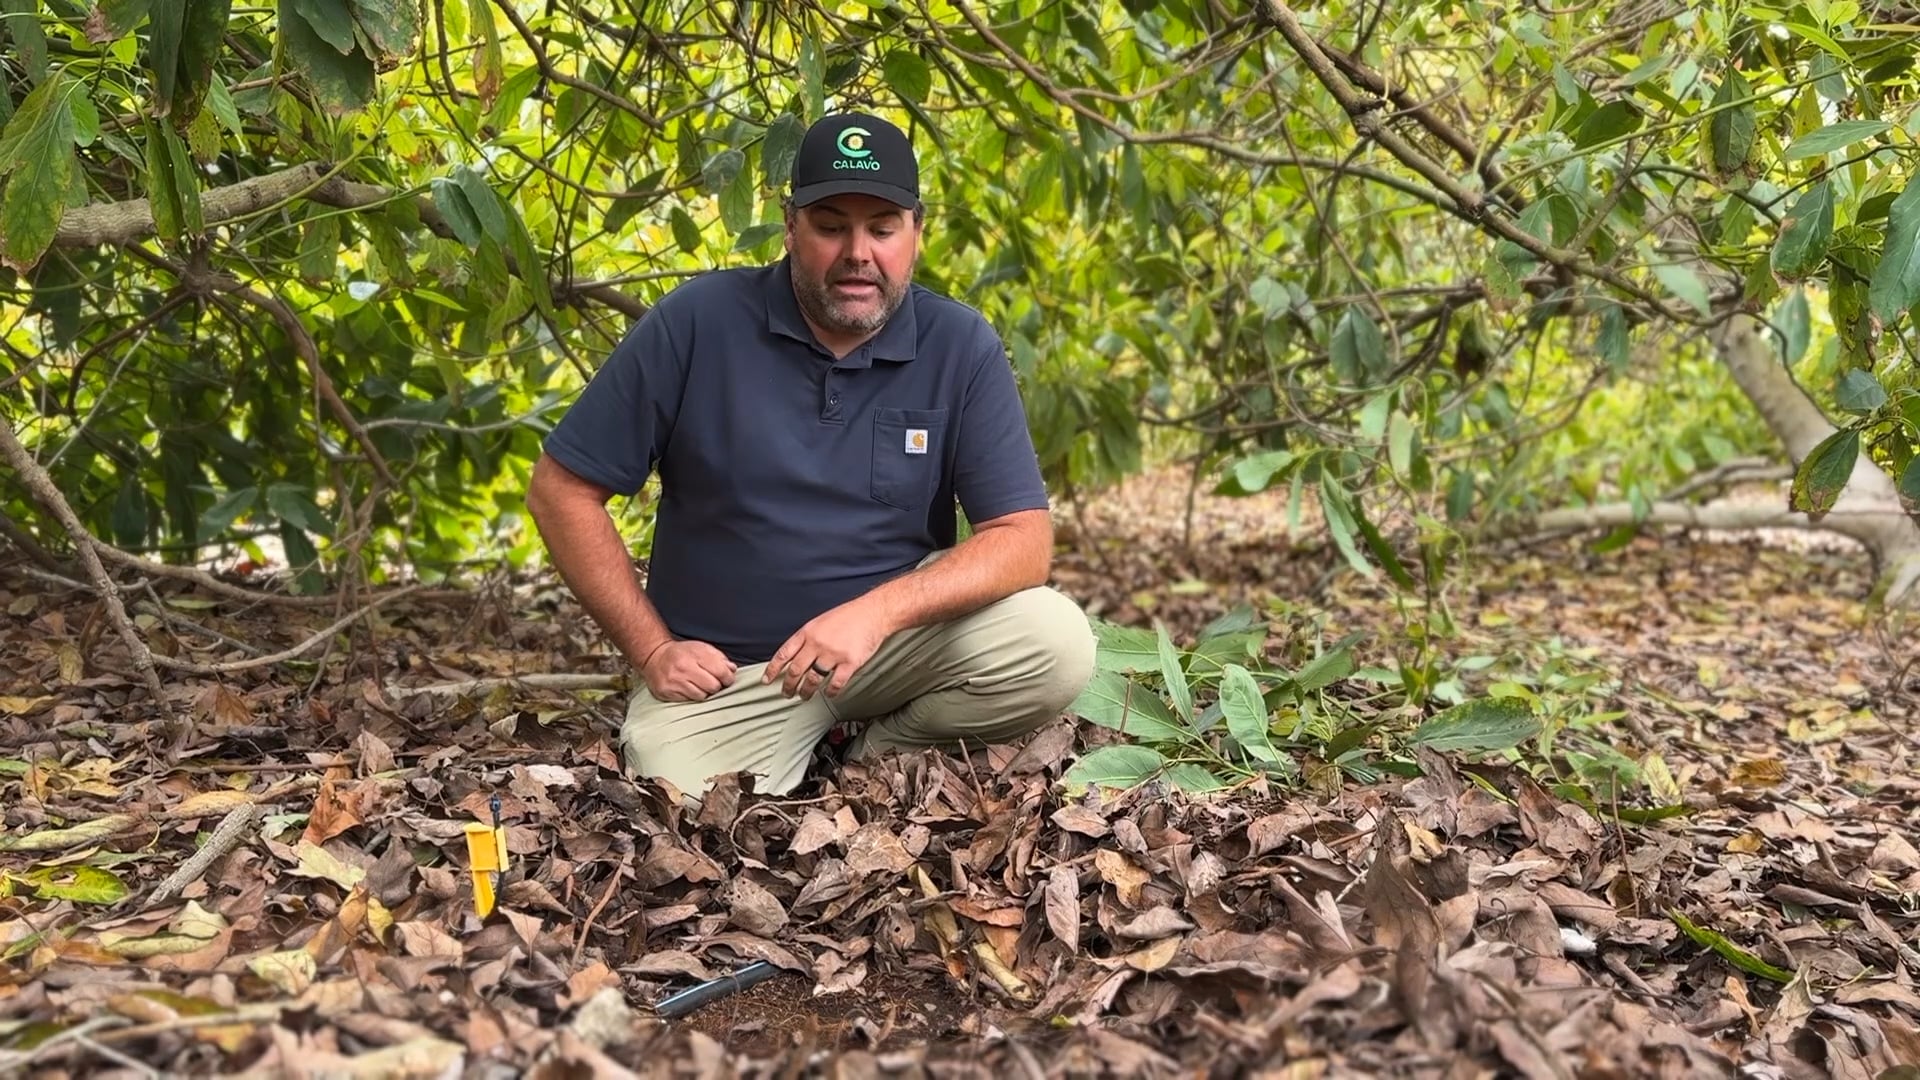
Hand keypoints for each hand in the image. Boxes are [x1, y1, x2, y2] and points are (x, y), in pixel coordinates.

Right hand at [641, 640, 737, 701]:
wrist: (654, 657)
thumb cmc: (681, 654)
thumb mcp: (701, 648)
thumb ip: (719, 658)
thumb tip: (732, 670)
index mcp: (695, 654)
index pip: (721, 672)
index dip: (728, 678)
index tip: (727, 679)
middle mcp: (684, 667)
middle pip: (713, 686)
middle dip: (716, 686)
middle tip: (712, 682)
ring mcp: (675, 681)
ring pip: (702, 696)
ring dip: (704, 692)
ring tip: (699, 685)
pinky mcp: (667, 692)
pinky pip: (689, 700)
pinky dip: (692, 696)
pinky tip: (688, 688)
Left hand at [764, 598, 893, 699]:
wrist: (873, 613)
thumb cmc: (848, 617)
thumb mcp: (820, 622)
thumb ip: (808, 638)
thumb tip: (795, 656)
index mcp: (808, 632)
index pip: (784, 654)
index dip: (773, 669)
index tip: (766, 680)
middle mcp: (817, 643)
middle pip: (796, 670)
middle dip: (788, 685)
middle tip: (786, 694)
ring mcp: (833, 654)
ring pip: (813, 679)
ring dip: (806, 691)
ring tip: (804, 696)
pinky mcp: (849, 663)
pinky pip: (835, 683)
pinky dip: (831, 692)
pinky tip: (829, 693)